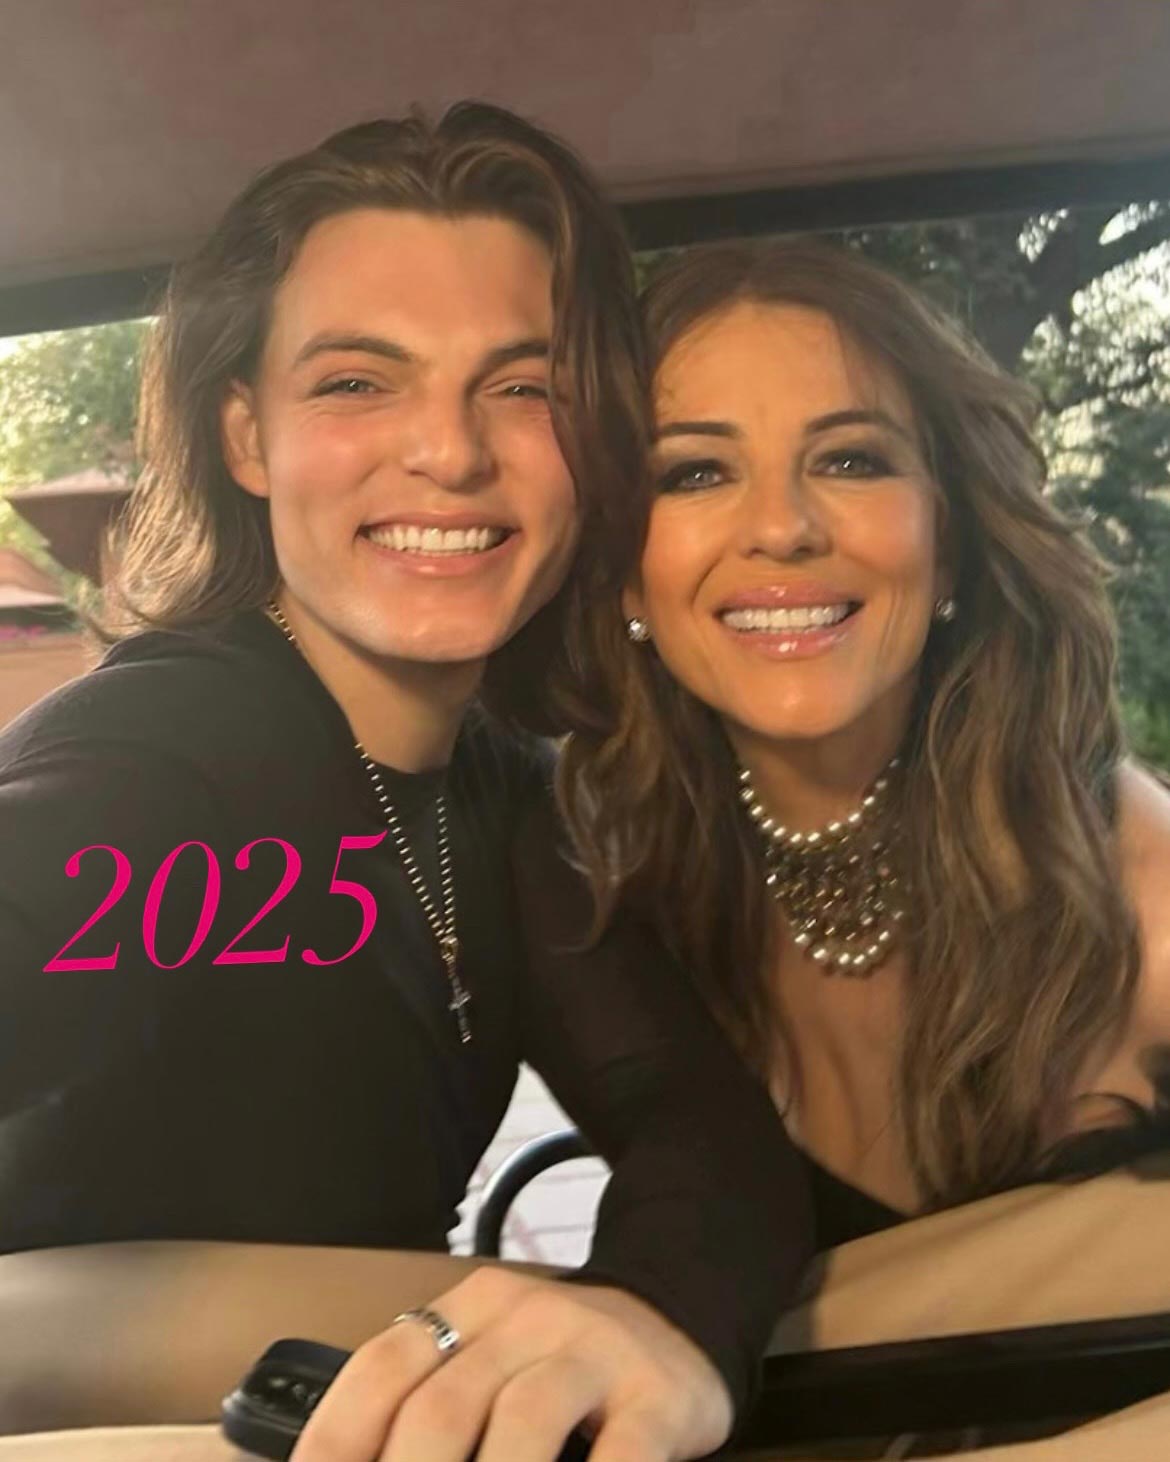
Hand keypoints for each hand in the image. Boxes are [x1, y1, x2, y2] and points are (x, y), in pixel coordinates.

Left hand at [289, 1265, 732, 1460]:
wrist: (678, 1316)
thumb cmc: (558, 1365)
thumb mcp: (488, 1361)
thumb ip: (425, 1407)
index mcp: (468, 1311)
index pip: (384, 1367)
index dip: (335, 1442)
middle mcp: (525, 1319)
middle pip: (445, 1405)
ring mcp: (593, 1351)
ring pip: (526, 1419)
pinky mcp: (655, 1394)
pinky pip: (621, 1452)